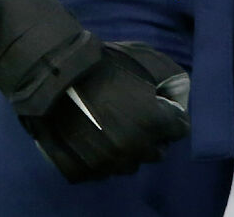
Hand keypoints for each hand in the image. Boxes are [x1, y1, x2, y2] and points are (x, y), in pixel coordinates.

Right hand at [0, 0, 190, 182]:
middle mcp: (132, 149)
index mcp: (153, 123)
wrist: (54, 71)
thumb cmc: (103, 61)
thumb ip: (170, 80)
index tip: (161, 108)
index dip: (171, 116)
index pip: (179, 130)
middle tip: (137, 116)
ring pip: (128, 165)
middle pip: (156, 151)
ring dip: (127, 150)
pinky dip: (98, 159)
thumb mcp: (148, 59)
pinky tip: (93, 139)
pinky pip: (98, 173)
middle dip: (153, 135)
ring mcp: (104, 163)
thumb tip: (176, 95)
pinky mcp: (80, 170)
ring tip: (115, 128)